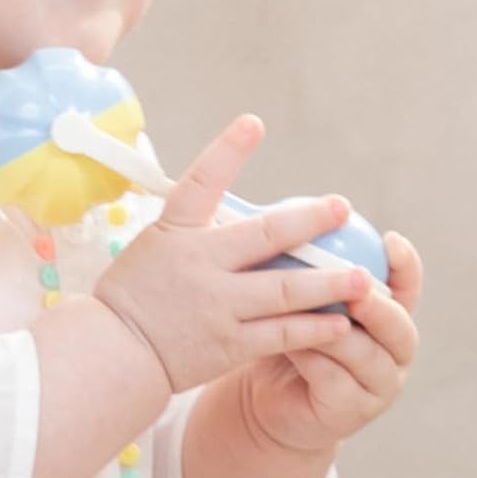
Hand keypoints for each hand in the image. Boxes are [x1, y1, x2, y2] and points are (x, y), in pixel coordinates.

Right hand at [92, 116, 369, 394]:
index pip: (201, 181)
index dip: (228, 150)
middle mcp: (199, 264)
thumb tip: (239, 201)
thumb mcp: (156, 243)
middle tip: (343, 207)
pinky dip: (313, 329)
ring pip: (283, 291)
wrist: (112, 355)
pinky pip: (280, 335)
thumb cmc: (136, 292)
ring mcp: (217, 305)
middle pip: (264, 237)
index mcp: (176, 231)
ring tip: (364, 278)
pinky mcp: (228, 345)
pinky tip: (342, 323)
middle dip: (309, 221)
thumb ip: (198, 225)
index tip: (253, 122)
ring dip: (328, 283)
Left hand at [237, 232, 422, 453]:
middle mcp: (393, 350)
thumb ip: (306, 264)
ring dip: (335, 332)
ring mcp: (377, 385)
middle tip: (356, 288)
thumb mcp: (298, 296)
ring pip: (365, 355)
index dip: (406, 264)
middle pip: (399, 326)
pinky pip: (335, 382)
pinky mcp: (351, 412)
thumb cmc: (286, 334)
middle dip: (378, 305)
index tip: (389, 239)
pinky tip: (288, 344)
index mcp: (388, 314)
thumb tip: (285, 209)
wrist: (269, 398)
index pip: (408, 286)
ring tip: (307, 312)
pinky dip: (312, 360)